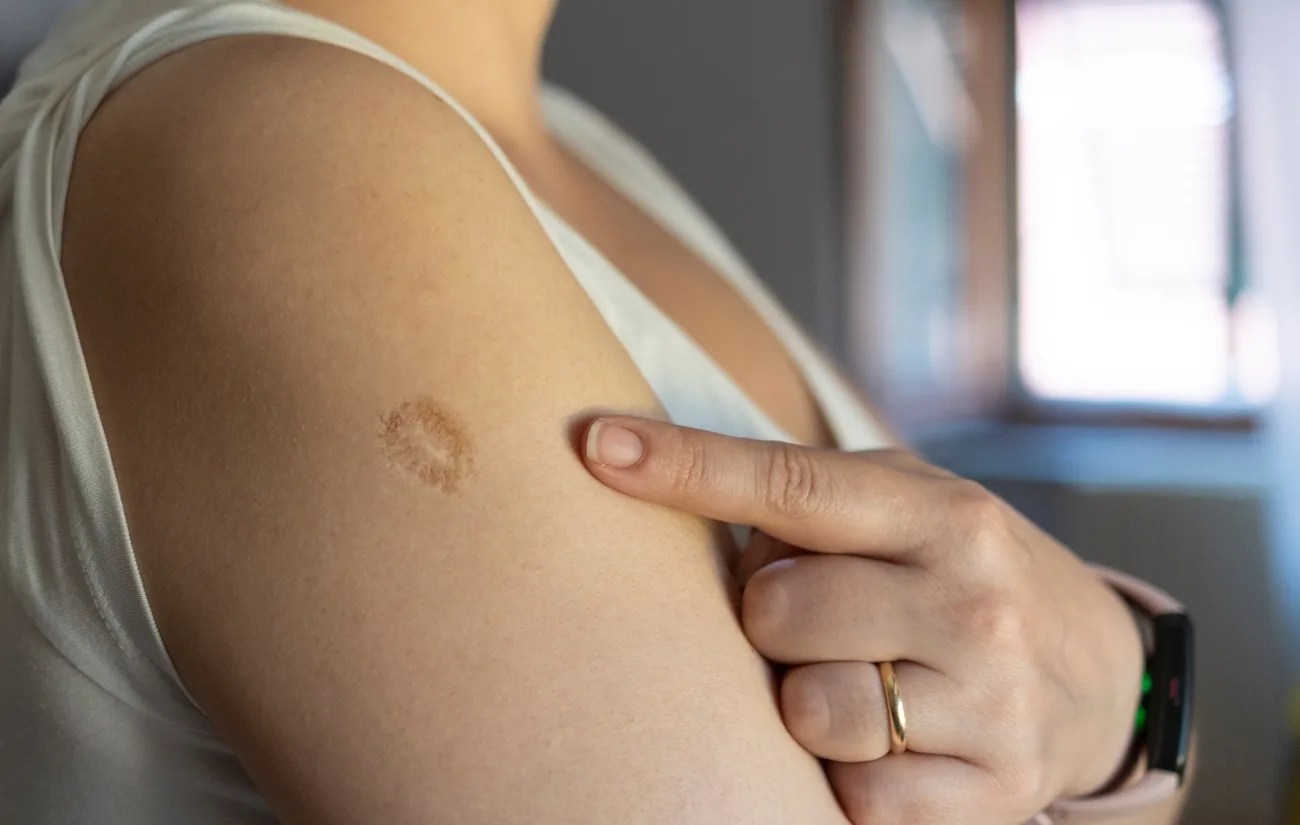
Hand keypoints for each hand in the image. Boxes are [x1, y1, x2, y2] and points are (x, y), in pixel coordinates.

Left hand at [581, 417, 1144, 824]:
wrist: (1104, 673)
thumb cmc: (967, 573)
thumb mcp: (914, 507)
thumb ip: (814, 502)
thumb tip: (680, 498)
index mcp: (943, 515)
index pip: (791, 481)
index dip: (685, 465)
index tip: (598, 446)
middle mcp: (972, 601)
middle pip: (776, 609)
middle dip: (770, 617)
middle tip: (821, 619)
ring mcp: (991, 703)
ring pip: (808, 712)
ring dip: (804, 700)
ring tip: (859, 680)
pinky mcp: (993, 794)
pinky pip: (854, 795)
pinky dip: (848, 773)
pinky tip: (891, 742)